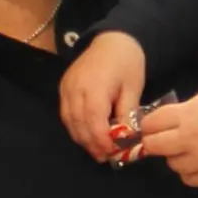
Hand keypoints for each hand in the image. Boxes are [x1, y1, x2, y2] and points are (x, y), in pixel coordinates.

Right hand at [59, 32, 152, 161]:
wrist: (113, 39)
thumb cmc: (127, 63)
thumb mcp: (133, 88)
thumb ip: (127, 114)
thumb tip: (125, 138)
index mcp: (95, 87)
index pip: (93, 121)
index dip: (101, 141)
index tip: (112, 153)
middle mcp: (75, 89)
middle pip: (79, 125)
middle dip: (92, 144)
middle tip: (105, 157)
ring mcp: (66, 88)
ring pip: (69, 122)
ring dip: (83, 139)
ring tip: (98, 150)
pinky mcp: (63, 88)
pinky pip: (66, 114)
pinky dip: (76, 127)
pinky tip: (88, 134)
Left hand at [132, 92, 197, 185]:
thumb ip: (179, 112)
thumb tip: (159, 122)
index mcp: (185, 116)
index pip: (150, 123)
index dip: (148, 124)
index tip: (151, 125)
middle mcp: (187, 140)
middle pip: (154, 146)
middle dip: (154, 141)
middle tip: (162, 139)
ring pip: (172, 164)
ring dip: (175, 156)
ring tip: (187, 148)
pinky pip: (188, 178)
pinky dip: (189, 171)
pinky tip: (197, 161)